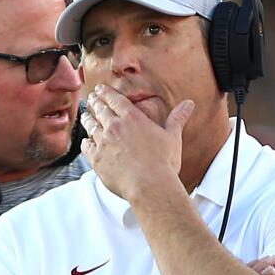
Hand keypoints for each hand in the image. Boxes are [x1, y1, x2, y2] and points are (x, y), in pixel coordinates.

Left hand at [81, 85, 193, 202]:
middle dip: (95, 102)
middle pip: (100, 109)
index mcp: (132, 118)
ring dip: (87, 119)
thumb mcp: (172, 138)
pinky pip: (86, 147)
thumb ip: (177, 119)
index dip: (106, 92)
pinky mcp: (97, 159)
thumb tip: (188, 104)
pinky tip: (86, 141)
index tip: (101, 89)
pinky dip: (85, 142)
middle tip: (92, 98)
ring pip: (90, 126)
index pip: (115, 100)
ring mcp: (103, 143)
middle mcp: (115, 127)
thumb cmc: (163, 163)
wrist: (150, 186)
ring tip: (86, 116)